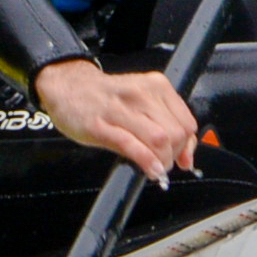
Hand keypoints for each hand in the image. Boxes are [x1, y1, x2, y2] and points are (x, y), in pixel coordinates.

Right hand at [29, 55, 202, 183]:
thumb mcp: (143, 103)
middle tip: (164, 164)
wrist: (69, 87)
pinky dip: (146, 161)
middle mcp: (141, 95)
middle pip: (175, 134)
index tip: (180, 158)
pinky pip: (130, 144)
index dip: (187, 146)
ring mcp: (120, 109)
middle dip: (174, 156)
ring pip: (158, 139)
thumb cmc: (107, 98)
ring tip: (155, 168)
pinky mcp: (100, 125)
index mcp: (156, 87)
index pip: (187, 122)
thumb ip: (167, 125)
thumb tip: (187, 158)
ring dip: (161, 161)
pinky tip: (149, 169)